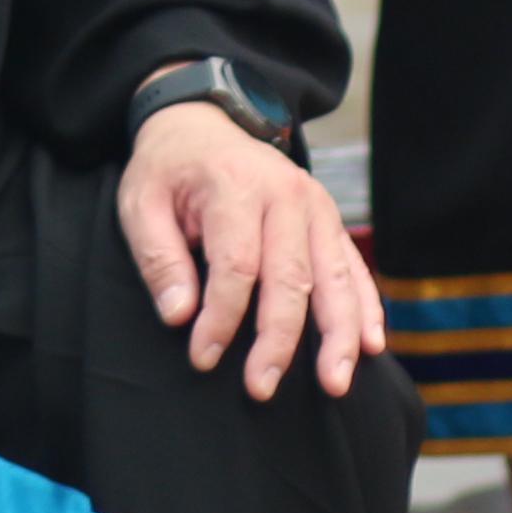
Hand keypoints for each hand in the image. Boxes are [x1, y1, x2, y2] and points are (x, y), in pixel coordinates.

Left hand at [119, 100, 381, 401]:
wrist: (203, 124)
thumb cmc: (169, 171)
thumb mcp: (141, 203)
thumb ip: (158, 259)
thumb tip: (179, 316)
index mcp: (236, 186)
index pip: (236, 265)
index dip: (221, 318)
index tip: (203, 357)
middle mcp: (286, 194)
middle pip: (292, 277)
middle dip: (279, 340)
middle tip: (261, 388)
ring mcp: (317, 206)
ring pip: (335, 277)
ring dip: (338, 335)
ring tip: (335, 383)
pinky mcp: (330, 220)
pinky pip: (354, 268)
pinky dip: (365, 308)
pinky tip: (370, 345)